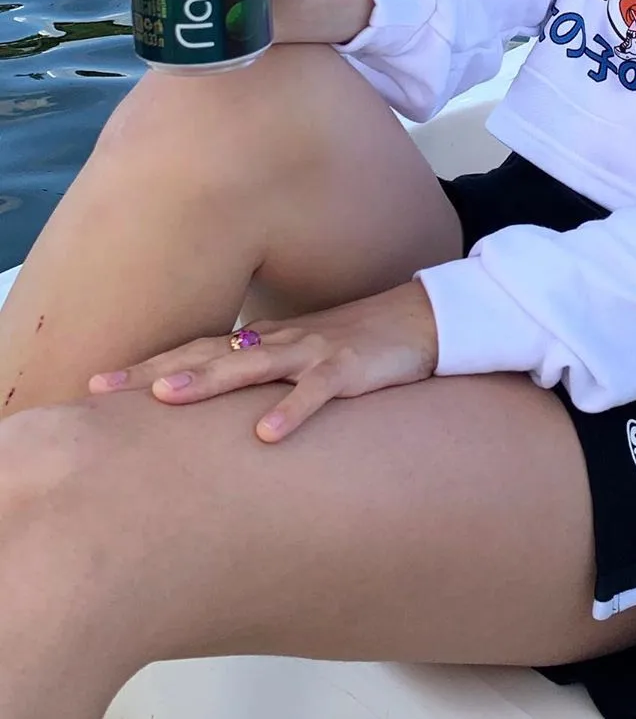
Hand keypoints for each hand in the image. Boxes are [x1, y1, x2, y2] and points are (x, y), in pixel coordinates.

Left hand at [87, 282, 438, 442]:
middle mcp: (278, 341)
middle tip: (102, 389)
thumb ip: (260, 370)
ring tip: (164, 398)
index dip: (147, 364)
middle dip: (154, 371)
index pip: (195, 348)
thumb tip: (217, 393)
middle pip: (207, 354)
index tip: (96, 383)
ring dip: (207, 380)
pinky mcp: (348, 369)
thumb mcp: (300, 354)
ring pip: (251, 365)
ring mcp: (312, 352)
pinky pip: (316, 392)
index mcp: (264, 339)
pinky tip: (266, 434)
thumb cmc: (356, 342)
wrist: (421, 319)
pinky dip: (292, 411)